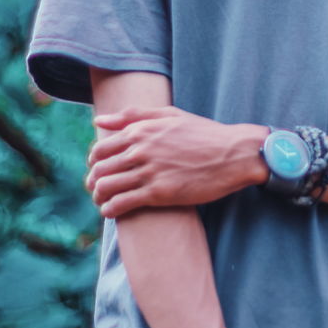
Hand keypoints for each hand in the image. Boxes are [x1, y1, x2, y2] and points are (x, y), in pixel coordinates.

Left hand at [84, 106, 265, 217]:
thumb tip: (98, 120)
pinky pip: (121, 204)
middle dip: (93, 182)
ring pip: (105, 188)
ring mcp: (148, 172)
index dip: (95, 163)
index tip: (100, 170)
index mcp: (141, 130)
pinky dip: (110, 210)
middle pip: (99, 170)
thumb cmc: (204, 134)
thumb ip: (132, 116)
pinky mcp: (158, 193)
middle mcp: (140, 150)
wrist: (234, 154)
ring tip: (104, 202)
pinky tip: (112, 212)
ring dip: (99, 198)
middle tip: (98, 190)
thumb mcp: (170, 116)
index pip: (100, 149)